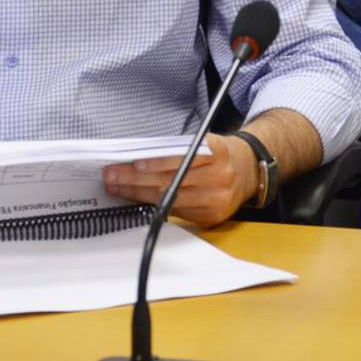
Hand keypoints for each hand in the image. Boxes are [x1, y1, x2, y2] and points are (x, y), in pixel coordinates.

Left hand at [102, 133, 258, 227]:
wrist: (248, 171)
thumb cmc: (218, 153)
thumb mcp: (203, 142)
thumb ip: (176, 150)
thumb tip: (138, 158)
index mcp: (216, 154)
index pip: (179, 161)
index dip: (154, 164)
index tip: (131, 165)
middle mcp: (218, 179)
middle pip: (170, 183)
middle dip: (135, 181)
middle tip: (112, 177)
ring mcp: (216, 202)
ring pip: (170, 200)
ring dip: (138, 195)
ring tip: (117, 188)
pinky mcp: (211, 218)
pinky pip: (178, 213)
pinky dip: (155, 205)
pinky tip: (137, 200)